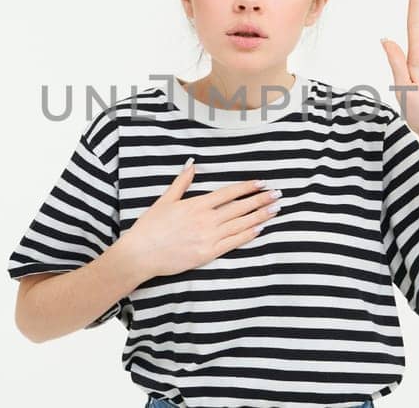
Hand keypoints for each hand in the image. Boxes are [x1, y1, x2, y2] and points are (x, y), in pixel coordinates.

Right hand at [116, 158, 282, 278]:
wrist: (141, 254)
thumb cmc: (150, 227)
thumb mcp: (165, 200)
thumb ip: (182, 183)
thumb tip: (192, 165)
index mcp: (197, 204)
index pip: (228, 193)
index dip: (247, 187)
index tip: (261, 183)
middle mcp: (206, 220)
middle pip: (240, 207)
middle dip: (260, 200)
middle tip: (277, 194)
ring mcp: (209, 238)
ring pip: (241, 224)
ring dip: (260, 216)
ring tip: (275, 209)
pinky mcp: (208, 254)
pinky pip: (233, 243)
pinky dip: (248, 235)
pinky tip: (260, 229)